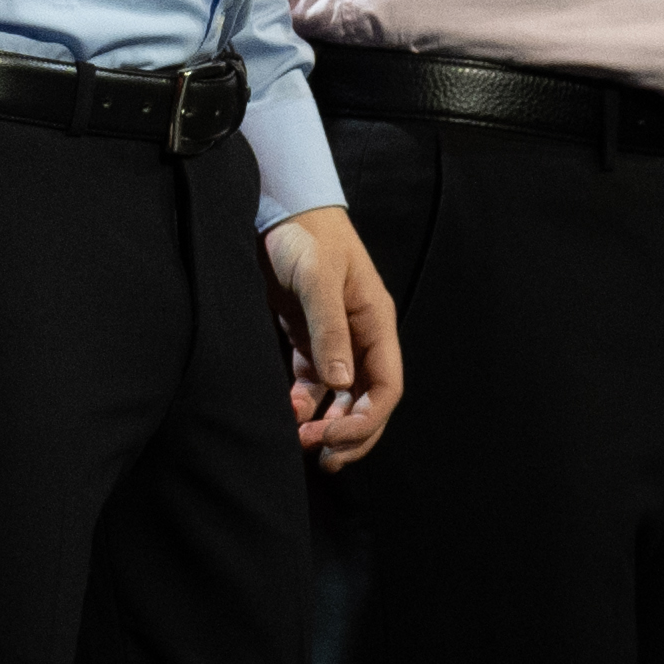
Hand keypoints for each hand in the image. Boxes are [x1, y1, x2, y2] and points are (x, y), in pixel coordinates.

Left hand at [267, 204, 401, 465]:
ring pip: (341, 398)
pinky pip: (313, 384)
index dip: (366, 419)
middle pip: (368, 400)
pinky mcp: (306, 338)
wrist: (276, 206)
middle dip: (349, 433)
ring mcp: (335, 339)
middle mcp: (361, 337)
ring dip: (327, 425)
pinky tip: (289, 415)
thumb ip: (328, 329)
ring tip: (302, 445)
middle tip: (320, 456)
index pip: (386, 386)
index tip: (334, 438)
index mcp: (376, 323)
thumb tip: (340, 383)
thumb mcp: (317, 277)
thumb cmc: (305, 234)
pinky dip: (304, 405)